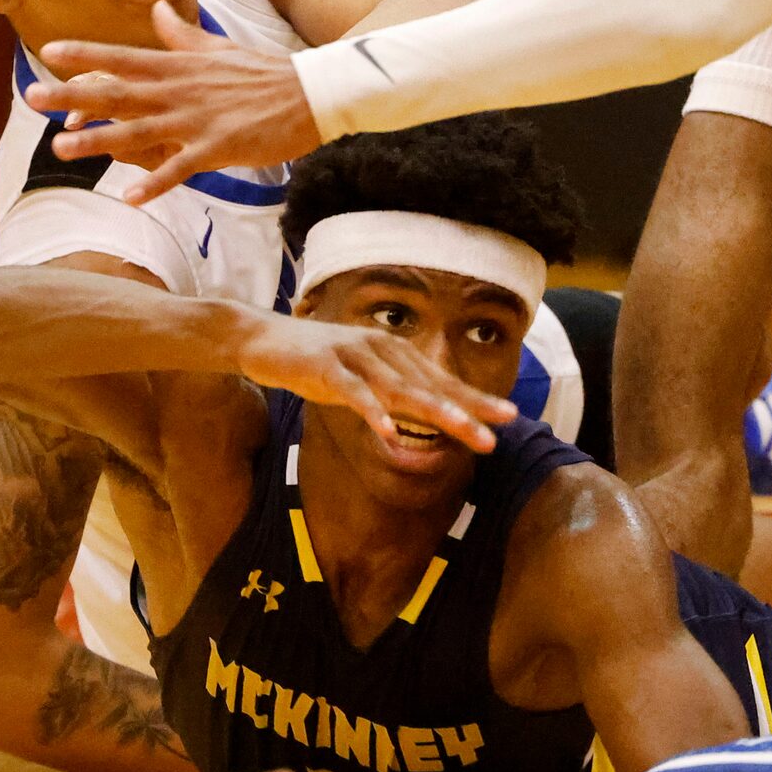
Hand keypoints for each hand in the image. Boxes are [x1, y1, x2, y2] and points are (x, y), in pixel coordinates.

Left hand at [24, 2, 320, 202]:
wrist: (311, 93)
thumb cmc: (264, 72)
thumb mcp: (218, 48)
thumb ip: (180, 34)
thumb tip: (155, 9)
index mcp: (178, 66)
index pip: (122, 57)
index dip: (85, 56)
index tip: (49, 52)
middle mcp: (179, 90)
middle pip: (117, 92)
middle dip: (72, 95)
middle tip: (32, 98)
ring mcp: (198, 119)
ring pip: (139, 131)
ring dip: (99, 139)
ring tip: (62, 147)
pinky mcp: (219, 147)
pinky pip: (180, 167)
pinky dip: (155, 182)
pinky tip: (129, 196)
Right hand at [236, 317, 513, 451]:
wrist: (262, 338)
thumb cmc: (317, 362)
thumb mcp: (362, 377)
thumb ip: (393, 392)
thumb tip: (430, 411)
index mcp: (394, 354)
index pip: (442, 381)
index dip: (475, 400)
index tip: (509, 418)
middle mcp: (381, 351)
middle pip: (430, 386)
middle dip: (467, 410)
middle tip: (498, 433)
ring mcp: (354, 357)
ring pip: (400, 388)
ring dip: (433, 410)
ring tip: (463, 430)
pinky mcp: (324, 368)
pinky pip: (352, 392)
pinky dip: (371, 410)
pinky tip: (389, 431)